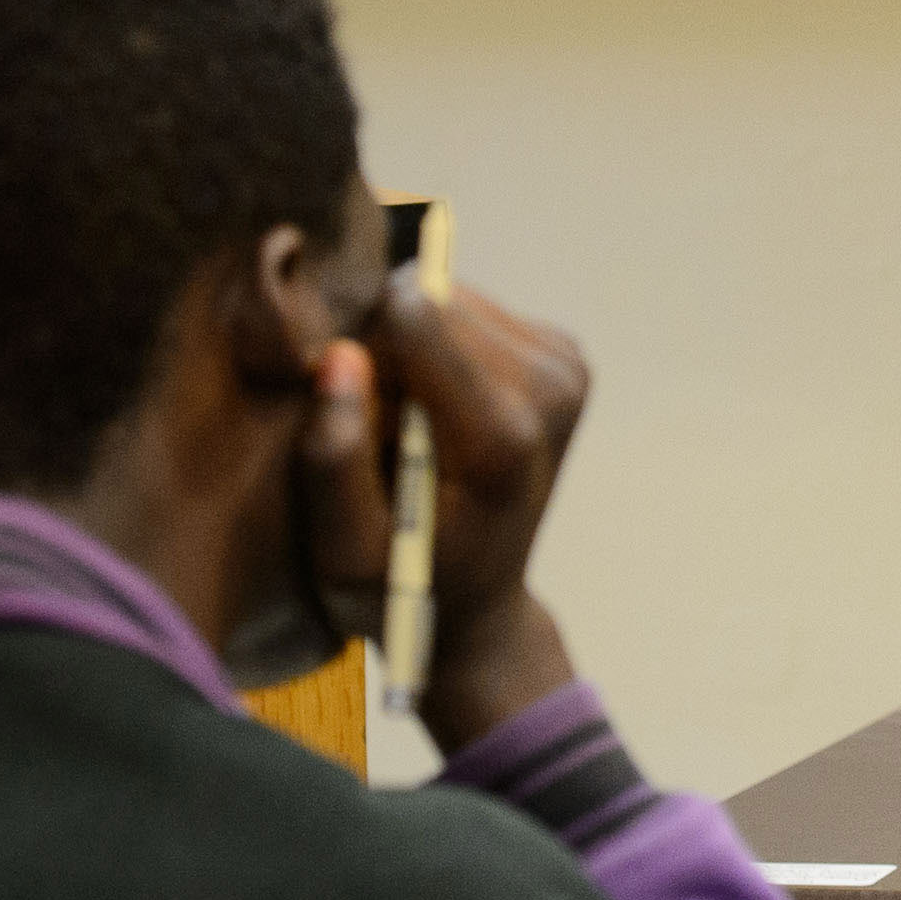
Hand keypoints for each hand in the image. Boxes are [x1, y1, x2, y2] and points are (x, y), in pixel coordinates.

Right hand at [306, 274, 593, 752]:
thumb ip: (333, 459)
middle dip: (385, 349)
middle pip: (432, 299)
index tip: (351, 409)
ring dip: (410, 349)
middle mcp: (554, 386)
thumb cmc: (395, 584)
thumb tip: (340, 357)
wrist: (474, 602)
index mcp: (504, 434)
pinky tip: (432, 410)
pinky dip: (437, 349)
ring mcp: (567, 366)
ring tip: (405, 425)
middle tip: (379, 427)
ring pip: (450, 296)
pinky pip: (472, 310)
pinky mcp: (563, 353)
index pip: (415, 315)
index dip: (360, 347)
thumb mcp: (342, 551)